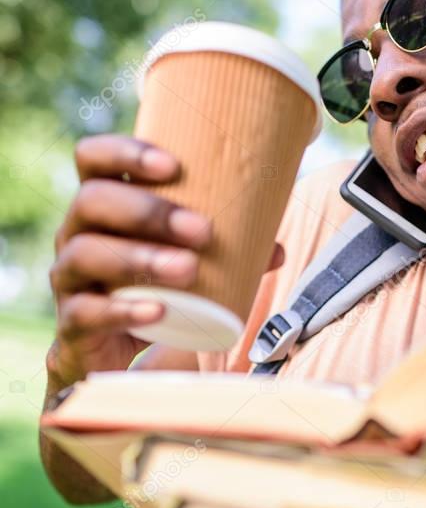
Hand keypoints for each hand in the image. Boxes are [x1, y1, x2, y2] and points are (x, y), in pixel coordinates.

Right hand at [48, 135, 211, 386]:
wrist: (106, 355)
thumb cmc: (146, 291)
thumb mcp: (179, 264)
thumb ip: (224, 252)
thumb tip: (276, 248)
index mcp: (99, 207)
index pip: (92, 158)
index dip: (124, 153)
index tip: (173, 164)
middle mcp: (75, 234)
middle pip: (93, 202)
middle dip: (148, 211)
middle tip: (203, 231)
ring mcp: (68, 278)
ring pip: (88, 254)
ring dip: (141, 258)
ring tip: (188, 269)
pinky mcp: (71, 323)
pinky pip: (87, 312)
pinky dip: (125, 311)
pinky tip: (160, 310)